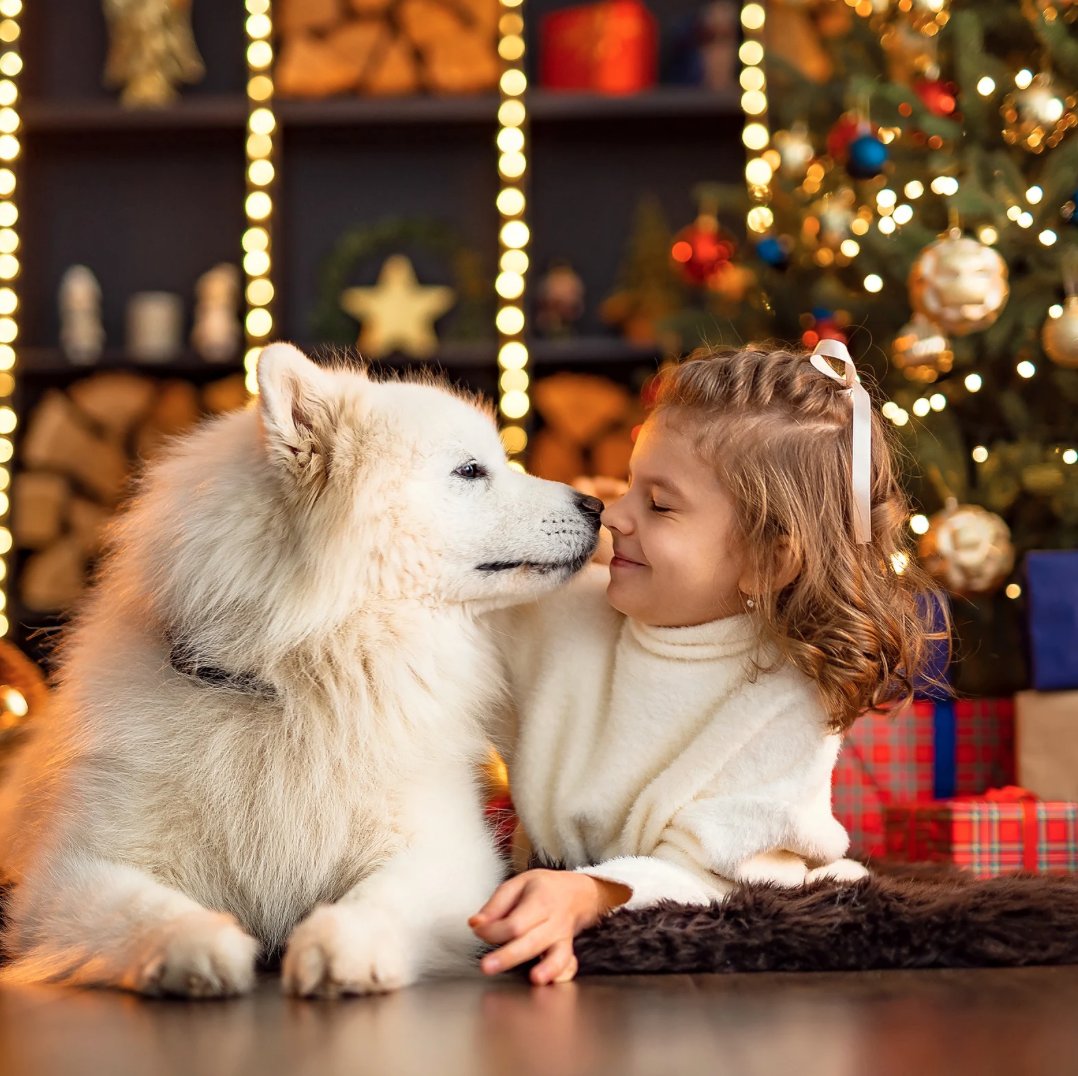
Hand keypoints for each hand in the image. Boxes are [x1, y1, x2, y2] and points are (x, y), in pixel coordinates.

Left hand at [469, 869, 629, 985]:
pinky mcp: (567, 952)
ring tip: (534, 979)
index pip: (515, 922)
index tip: (479, 931)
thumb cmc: (543, 890)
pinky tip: (550, 982)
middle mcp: (553, 921)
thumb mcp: (517, 885)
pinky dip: (561, 975)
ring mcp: (562, 939)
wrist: (575, 894)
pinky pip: (568, 965)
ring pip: (556, 955)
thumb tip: (476, 924)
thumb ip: (495, 905)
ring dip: (547, 968)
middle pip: (531, 941)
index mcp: (540, 900)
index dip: (493, 931)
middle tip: (487, 967)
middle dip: (508, 956)